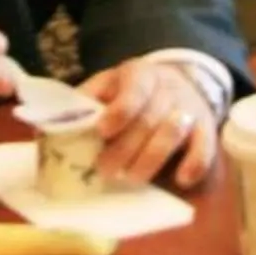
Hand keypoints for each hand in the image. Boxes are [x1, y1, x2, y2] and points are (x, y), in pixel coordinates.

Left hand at [79, 57, 219, 190]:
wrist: (180, 83)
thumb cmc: (131, 93)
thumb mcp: (107, 86)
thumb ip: (85, 101)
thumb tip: (50, 124)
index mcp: (139, 74)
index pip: (133, 89)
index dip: (119, 111)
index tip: (103, 131)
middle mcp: (168, 88)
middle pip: (149, 118)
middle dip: (126, 147)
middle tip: (105, 170)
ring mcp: (189, 108)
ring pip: (174, 132)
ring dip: (151, 159)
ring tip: (132, 179)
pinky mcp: (205, 130)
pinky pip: (205, 147)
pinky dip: (195, 164)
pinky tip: (181, 180)